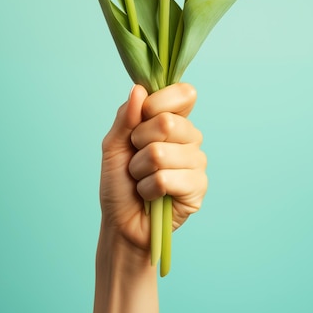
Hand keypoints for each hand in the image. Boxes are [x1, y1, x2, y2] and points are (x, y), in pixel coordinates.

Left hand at [99, 83, 207, 252]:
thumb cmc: (119, 183)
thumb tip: (138, 89)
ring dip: (139, 171)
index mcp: (174, 120)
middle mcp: (191, 138)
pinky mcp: (198, 188)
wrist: (120, 223)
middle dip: (139, 143)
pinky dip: (147, 189)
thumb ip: (126, 117)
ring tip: (142, 180)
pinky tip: (151, 196)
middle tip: (136, 159)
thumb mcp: (114, 145)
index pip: (185, 93)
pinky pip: (165, 179)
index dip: (159, 102)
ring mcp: (197, 162)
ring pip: (160, 154)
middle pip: (167, 123)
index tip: (141, 118)